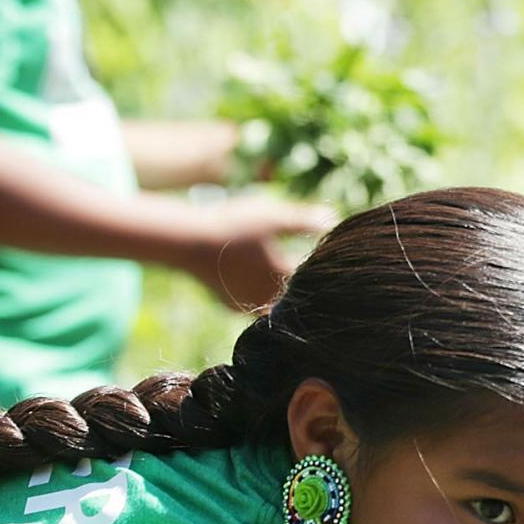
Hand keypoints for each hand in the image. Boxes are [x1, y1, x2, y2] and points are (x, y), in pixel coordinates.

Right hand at [178, 195, 332, 310]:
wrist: (188, 242)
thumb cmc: (233, 225)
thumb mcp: (273, 216)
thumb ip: (305, 220)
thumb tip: (335, 220)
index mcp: (285, 278)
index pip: (315, 278)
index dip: (323, 266)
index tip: (330, 257)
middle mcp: (270, 299)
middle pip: (298, 296)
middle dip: (306, 283)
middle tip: (317, 275)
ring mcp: (249, 305)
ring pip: (278, 305)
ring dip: (284, 293)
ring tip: (288, 277)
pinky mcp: (232, 307)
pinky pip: (255, 307)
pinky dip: (262, 297)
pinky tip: (265, 285)